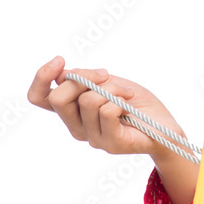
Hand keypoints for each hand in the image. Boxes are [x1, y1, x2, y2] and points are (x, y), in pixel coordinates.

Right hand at [27, 55, 185, 159]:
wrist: (165, 125)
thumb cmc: (137, 103)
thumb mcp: (108, 82)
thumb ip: (85, 80)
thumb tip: (64, 74)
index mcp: (72, 111)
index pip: (39, 98)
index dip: (42, 77)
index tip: (60, 60)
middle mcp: (77, 127)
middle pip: (59, 98)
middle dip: (83, 78)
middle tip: (106, 74)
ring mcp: (93, 138)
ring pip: (87, 101)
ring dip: (112, 88)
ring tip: (127, 93)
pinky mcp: (111, 143)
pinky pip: (107, 111)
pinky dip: (120, 100)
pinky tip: (130, 105)